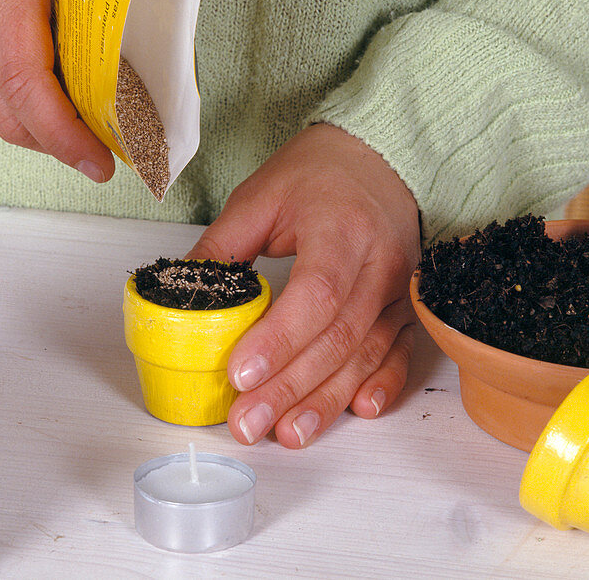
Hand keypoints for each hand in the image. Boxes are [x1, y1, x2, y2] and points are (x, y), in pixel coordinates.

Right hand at [0, 0, 113, 181]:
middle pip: (14, 116)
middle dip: (64, 144)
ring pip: (2, 115)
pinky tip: (58, 100)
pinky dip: (27, 109)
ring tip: (92, 129)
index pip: (26, 82)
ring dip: (47, 132)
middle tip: (111, 150)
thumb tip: (142, 43)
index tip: (99, 159)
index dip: (64, 132)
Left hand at [187, 123, 421, 447]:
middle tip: (249, 422)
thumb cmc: (317, 172)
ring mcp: (399, 286)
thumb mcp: (259, 197)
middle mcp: (380, 260)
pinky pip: (399, 351)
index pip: (315, 293)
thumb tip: (181, 298)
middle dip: (290, 387)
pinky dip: (381, 384)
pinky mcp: (406, 303)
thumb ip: (221, 248)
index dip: (279, 339)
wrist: (376, 156)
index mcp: (341, 227)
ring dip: (327, 400)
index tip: (241, 374)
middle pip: (338, 336)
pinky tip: (358, 410)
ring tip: (288, 432)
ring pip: (366, 353)